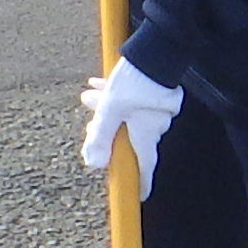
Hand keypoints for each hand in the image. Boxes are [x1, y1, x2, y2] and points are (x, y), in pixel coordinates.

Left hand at [78, 56, 184, 181]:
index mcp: (145, 136)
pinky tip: (99, 84)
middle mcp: (154, 127)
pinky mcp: (155, 94)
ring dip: (107, 110)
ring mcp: (156, 111)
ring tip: (90, 96)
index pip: (145, 168)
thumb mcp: (109, 110)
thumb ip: (100, 136)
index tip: (139, 195)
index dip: (141, 183)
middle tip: (91, 125)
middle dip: (107, 132)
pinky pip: (131, 103)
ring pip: (126, 117)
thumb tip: (93, 163)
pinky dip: (115, 98)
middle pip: (128, 139)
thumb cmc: (134, 83)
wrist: (155, 51)